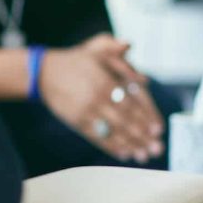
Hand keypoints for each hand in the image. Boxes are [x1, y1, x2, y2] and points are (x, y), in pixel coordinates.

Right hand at [39, 33, 163, 163]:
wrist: (43, 73)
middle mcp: (97, 97)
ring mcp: (86, 111)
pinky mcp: (76, 121)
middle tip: (156, 148)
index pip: (133, 102)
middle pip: (125, 119)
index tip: (158, 128)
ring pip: (112, 131)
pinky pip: (96, 136)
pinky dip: (110, 146)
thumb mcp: (94, 47)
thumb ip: (114, 48)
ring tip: (143, 155)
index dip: (147, 116)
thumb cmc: (74, 61)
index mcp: (105, 80)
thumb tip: (132, 54)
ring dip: (130, 145)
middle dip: (143, 136)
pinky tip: (123, 153)